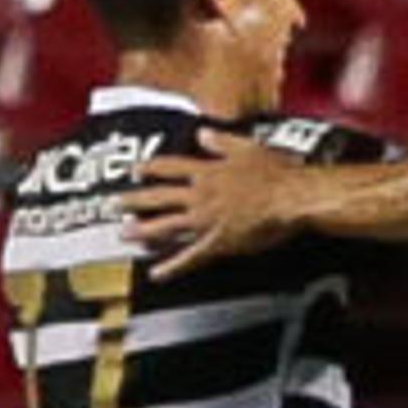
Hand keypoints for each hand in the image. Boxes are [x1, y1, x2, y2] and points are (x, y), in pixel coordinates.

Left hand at [125, 128, 310, 280]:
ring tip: (123, 235)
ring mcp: (207, 220)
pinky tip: (155, 274)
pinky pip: (189, 257)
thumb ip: (222, 142)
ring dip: (143, 231)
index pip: (172, 167)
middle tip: (113, 204)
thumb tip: (201, 133)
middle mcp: (201, 194)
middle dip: (134, 200)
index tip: (137, 170)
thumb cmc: (278, 172)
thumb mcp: (248, 147)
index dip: (152, 168)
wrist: (294, 197)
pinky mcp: (218, 242)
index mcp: (208, 170)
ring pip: (167, 226)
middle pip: (160, 197)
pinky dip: (171, 266)